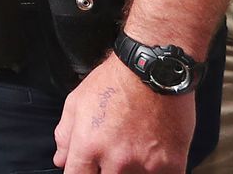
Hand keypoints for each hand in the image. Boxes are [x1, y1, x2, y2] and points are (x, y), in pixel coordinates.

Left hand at [52, 53, 195, 172]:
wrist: (155, 69)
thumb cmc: (115, 81)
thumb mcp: (77, 102)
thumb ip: (65, 135)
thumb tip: (61, 160)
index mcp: (88, 144)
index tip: (87, 170)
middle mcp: (116, 159)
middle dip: (106, 172)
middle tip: (113, 156)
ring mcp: (145, 164)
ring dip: (131, 172)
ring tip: (133, 150)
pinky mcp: (172, 164)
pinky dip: (155, 172)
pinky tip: (152, 158)